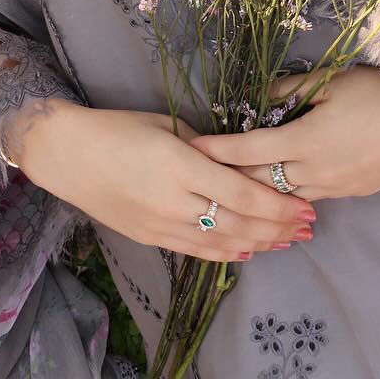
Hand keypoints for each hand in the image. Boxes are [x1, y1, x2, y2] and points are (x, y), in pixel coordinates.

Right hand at [7, 99, 316, 261]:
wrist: (70, 155)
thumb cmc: (120, 128)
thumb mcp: (168, 126)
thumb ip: (206, 145)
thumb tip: (237, 159)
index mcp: (182, 165)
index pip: (241, 193)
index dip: (277, 204)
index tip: (306, 204)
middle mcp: (175, 201)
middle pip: (238, 222)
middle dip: (278, 226)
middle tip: (309, 225)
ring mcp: (162, 225)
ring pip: (221, 242)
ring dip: (259, 242)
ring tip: (289, 241)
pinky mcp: (151, 237)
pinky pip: (196, 250)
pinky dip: (226, 253)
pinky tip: (248, 251)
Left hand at [188, 65, 379, 203]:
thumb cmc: (378, 93)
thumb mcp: (330, 82)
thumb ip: (290, 88)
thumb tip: (261, 91)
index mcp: (304, 143)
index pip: (249, 151)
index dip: (218, 150)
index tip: (192, 150)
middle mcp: (313, 173)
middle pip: (261, 183)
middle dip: (232, 179)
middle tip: (206, 174)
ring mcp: (333, 189)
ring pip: (285, 196)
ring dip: (262, 191)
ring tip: (237, 185)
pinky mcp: (352, 194)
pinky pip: (310, 196)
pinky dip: (291, 193)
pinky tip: (284, 188)